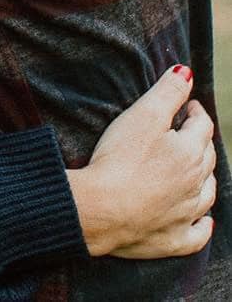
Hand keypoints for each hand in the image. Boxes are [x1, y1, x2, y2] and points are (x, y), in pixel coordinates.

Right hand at [67, 65, 216, 258]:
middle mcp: (196, 184)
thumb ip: (167, 93)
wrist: (104, 210)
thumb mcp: (142, 116)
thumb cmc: (120, 158)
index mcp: (190, 152)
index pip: (202, 126)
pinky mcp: (174, 239)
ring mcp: (187, 214)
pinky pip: (198, 234)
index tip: (186, 104)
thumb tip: (187, 72)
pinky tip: (204, 221)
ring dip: (204, 179)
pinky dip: (203, 225)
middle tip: (186, 130)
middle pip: (207, 158)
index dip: (194, 111)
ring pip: (206, 194)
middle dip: (200, 141)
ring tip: (195, 169)